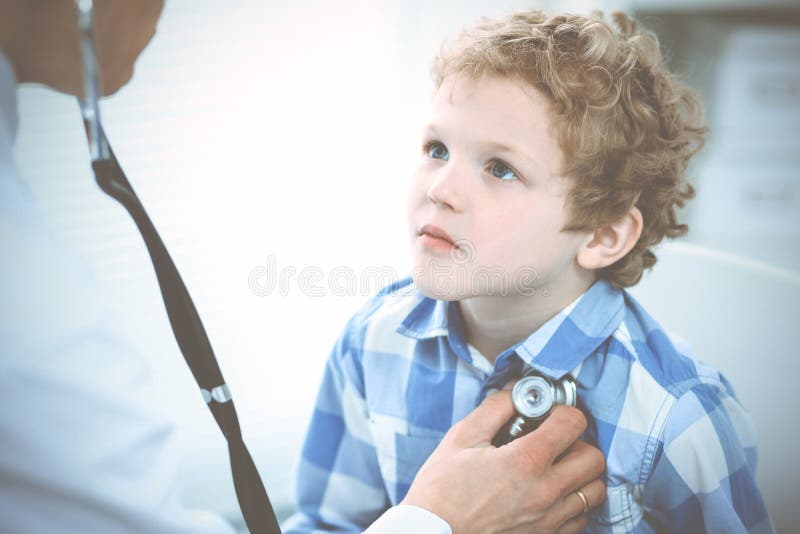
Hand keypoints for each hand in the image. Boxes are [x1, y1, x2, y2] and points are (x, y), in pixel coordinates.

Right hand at [401, 389, 605, 533]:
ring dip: (581, 473)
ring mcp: (548, 520)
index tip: (548, 413)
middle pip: (594, 459)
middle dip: (578, 441)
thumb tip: (517, 390)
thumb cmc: (442, 488)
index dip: (562, 411)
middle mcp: (545, 492)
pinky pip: (580, 518)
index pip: (573, 424)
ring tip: (556, 467)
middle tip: (554, 439)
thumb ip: (496, 407)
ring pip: (594, 491)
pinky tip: (549, 493)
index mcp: (525, 461)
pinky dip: (572, 502)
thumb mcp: (463, 437)